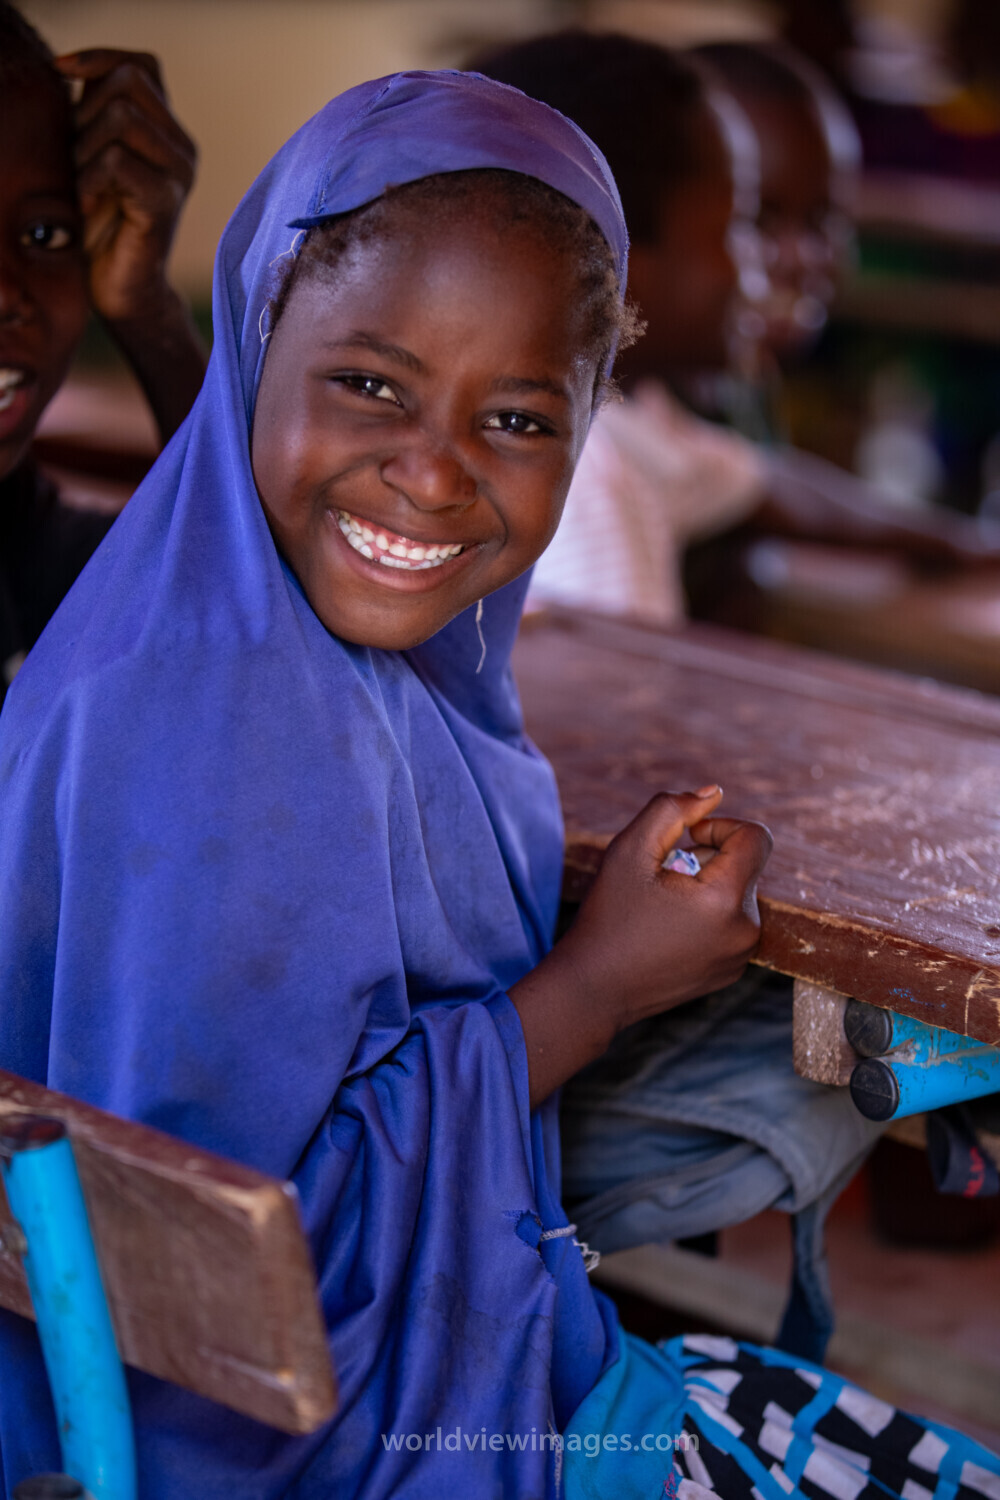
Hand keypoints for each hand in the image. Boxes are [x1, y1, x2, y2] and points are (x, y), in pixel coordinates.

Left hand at [54, 50, 195, 324]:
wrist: (120, 290)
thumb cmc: (100, 225)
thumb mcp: (91, 154)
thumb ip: (92, 114)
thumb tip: (69, 68)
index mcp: (167, 132)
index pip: (140, 65)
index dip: (99, 58)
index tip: (59, 72)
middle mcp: (182, 149)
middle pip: (128, 84)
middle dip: (85, 112)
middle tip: (77, 157)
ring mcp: (179, 176)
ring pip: (122, 118)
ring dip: (85, 148)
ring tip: (84, 184)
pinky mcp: (166, 203)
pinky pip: (117, 161)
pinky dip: (90, 180)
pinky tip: (90, 205)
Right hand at [558, 789, 771, 1032]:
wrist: (593, 990)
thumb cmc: (608, 918)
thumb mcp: (629, 850)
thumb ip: (671, 810)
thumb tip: (713, 793)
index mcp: (725, 901)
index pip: (756, 837)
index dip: (720, 826)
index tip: (685, 840)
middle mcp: (745, 931)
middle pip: (745, 865)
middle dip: (706, 859)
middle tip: (661, 880)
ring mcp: (741, 956)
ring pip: (737, 893)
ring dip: (705, 886)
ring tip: (662, 906)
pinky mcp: (731, 971)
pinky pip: (732, 923)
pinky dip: (707, 915)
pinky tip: (668, 930)